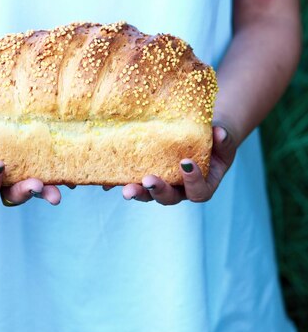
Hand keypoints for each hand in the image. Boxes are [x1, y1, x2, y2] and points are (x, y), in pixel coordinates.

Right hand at [0, 128, 61, 205]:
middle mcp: (3, 185)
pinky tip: (70, 179)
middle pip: (14, 196)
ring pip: (34, 189)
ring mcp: (21, 176)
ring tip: (58, 192)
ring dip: (47, 190)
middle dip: (26, 192)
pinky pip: (49, 176)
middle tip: (36, 186)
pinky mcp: (36, 166)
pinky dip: (60, 178)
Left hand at [120, 125, 236, 204]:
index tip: (186, 163)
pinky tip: (107, 181)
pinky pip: (132, 181)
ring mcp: (162, 184)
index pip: (198, 192)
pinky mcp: (145, 175)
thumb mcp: (224, 140)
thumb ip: (224, 140)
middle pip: (168, 198)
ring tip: (125, 188)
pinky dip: (119, 181)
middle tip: (149, 181)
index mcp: (202, 186)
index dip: (193, 181)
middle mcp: (180, 190)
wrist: (201, 134)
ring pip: (148, 194)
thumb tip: (220, 133)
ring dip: (136, 191)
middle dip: (157, 191)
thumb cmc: (215, 140)